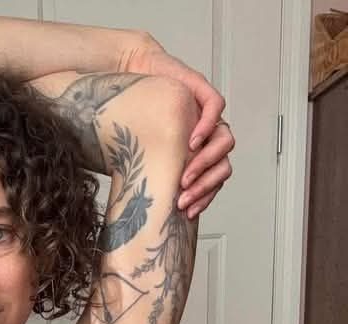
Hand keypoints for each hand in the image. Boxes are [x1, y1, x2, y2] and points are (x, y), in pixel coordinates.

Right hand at [129, 45, 234, 218]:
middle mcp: (207, 136)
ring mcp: (208, 115)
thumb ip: (152, 172)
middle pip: (223, 166)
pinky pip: (216, 109)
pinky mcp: (203, 91)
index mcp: (198, 153)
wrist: (134, 75)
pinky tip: (193, 142)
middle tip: (184, 198)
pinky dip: (207, 127)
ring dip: (207, 163)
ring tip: (187, 175)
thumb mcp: (145, 151)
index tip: (188, 212)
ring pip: (226, 142)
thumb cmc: (136, 115)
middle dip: (205, 186)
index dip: (204, 197)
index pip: (213, 180)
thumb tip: (140, 208)